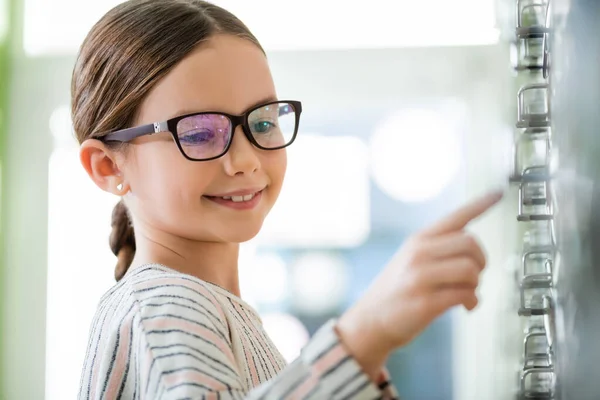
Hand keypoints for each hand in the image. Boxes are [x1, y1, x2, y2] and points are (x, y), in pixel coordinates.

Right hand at [336, 191, 502, 379]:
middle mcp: (419, 253)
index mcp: (418, 240)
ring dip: (477, 284)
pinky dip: (472, 302)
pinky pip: (465, 294)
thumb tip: (473, 246)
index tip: (499, 192)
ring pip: (470, 269)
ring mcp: (420, 276)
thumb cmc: (396, 291)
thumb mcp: (410, 259)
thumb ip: (437, 248)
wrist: (370, 321)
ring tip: (467, 293)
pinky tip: (465, 306)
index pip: (455, 216)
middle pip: (470, 242)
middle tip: (475, 275)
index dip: (480, 204)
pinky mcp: (425, 301)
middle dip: (482, 261)